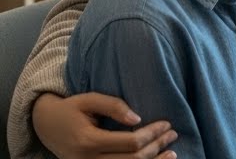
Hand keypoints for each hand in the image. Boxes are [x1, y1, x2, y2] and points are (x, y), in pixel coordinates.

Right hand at [33, 92, 176, 158]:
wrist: (45, 126)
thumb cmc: (70, 109)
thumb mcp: (89, 100)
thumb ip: (114, 106)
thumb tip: (138, 119)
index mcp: (88, 141)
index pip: (130, 142)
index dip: (152, 134)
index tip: (167, 124)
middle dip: (157, 147)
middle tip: (173, 134)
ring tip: (171, 153)